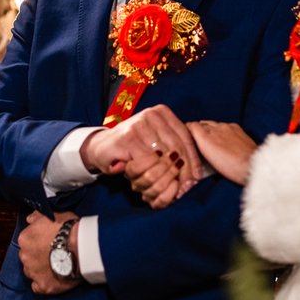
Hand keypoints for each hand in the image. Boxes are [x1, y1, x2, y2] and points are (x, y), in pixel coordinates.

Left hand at [19, 211, 80, 294]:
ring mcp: (33, 273)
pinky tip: (53, 279)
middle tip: (52, 254)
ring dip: (40, 270)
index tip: (48, 242)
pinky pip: (38, 288)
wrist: (80, 246)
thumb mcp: (51, 214)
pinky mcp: (44, 286)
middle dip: (37, 256)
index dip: (38, 242)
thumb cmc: (67, 228)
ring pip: (32, 272)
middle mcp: (25, 256)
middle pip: (28, 257)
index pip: (27, 242)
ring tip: (55, 266)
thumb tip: (29, 219)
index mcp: (25, 239)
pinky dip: (44, 284)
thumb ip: (36, 216)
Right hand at [80, 105, 202, 204]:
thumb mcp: (156, 141)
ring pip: (165, 155)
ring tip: (174, 187)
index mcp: (162, 112)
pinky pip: (149, 161)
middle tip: (187, 186)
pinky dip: (154, 174)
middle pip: (178, 146)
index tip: (197, 177)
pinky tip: (155, 182)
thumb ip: (174, 148)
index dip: (193, 159)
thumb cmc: (132, 147)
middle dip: (184, 170)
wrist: (101, 147)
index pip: (185, 136)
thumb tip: (197, 172)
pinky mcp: (128, 139)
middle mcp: (151, 114)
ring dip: (170, 175)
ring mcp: (139, 125)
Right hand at [187, 120, 256, 185]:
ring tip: (212, 141)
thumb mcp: (210, 162)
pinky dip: (222, 130)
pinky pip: (224, 125)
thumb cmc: (232, 169)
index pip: (191, 125)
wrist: (252, 166)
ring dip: (210, 130)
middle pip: (201, 123)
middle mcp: (214, 128)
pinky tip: (225, 140)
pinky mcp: (236, 127)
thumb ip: (201, 149)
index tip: (186, 136)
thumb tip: (195, 145)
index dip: (187, 130)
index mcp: (205, 138)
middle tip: (197, 140)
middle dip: (198, 130)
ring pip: (212, 124)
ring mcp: (226, 126)